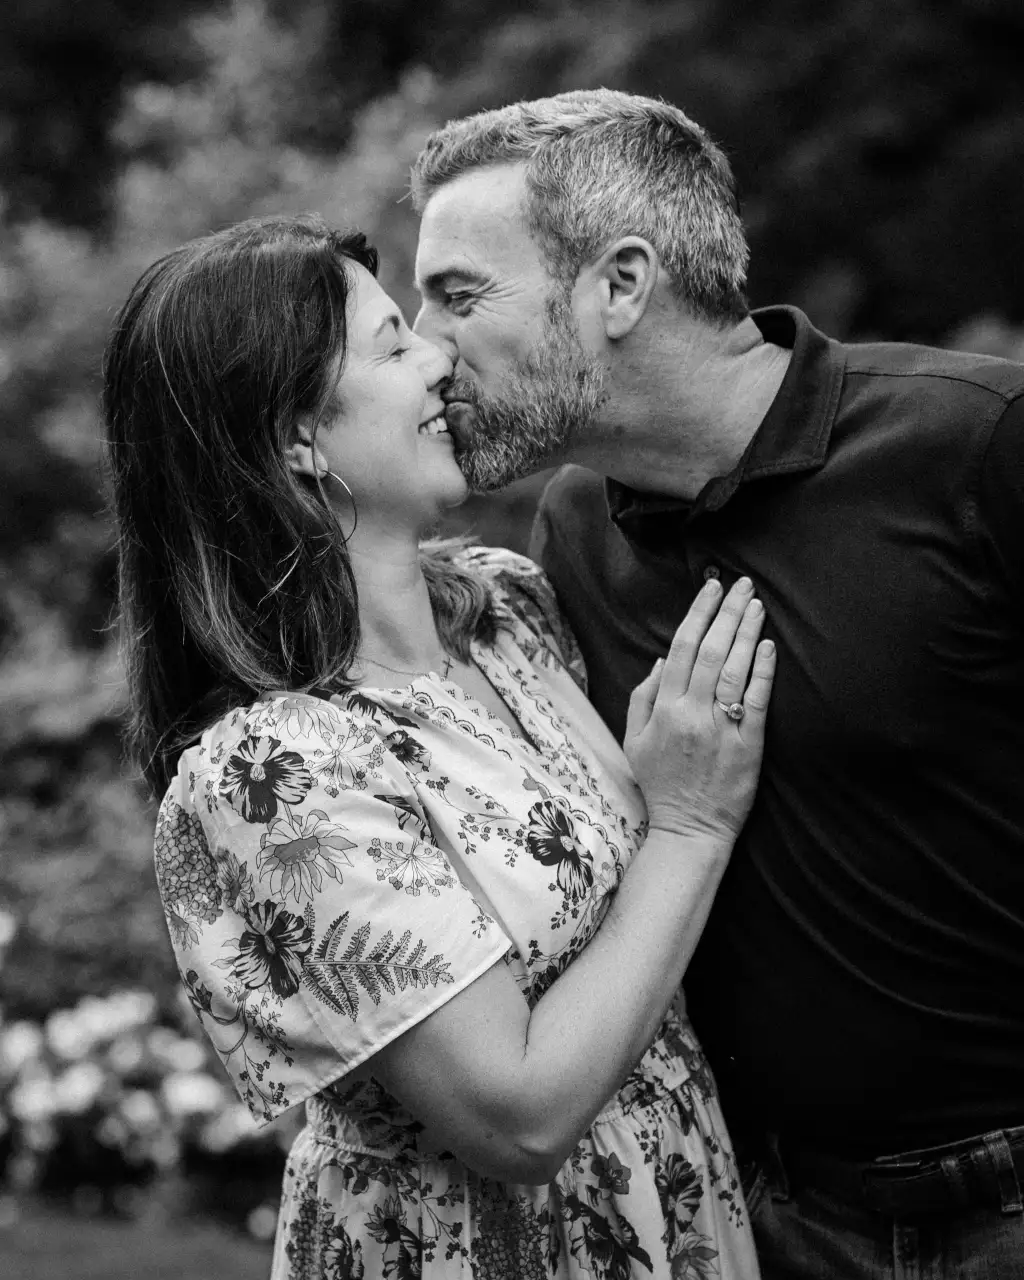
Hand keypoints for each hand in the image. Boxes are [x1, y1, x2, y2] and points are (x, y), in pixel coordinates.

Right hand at [624, 578, 775, 841]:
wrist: (689, 831)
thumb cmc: (661, 785)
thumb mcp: (634, 741)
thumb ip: (643, 698)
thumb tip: (660, 660)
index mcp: (663, 709)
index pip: (682, 649)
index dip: (697, 614)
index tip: (710, 588)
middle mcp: (692, 714)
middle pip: (712, 651)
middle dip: (727, 612)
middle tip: (741, 584)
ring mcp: (722, 729)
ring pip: (735, 670)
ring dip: (747, 633)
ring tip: (756, 605)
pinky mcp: (749, 745)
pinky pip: (757, 701)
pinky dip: (763, 671)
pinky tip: (768, 646)